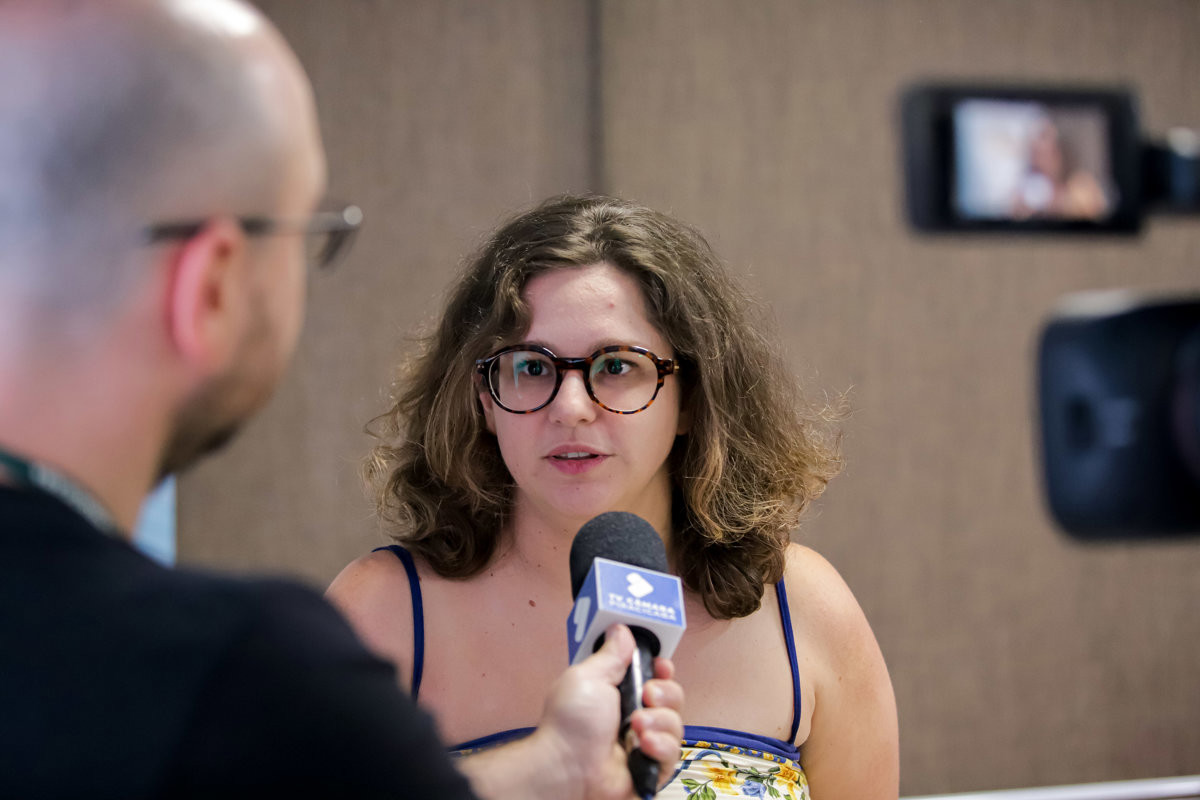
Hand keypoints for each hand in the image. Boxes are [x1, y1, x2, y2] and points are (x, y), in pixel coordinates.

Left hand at [536, 624, 683, 799]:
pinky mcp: (653, 768)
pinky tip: (642, 746)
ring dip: (658, 722)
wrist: (568, 768)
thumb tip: (622, 630)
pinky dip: (660, 747)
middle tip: (647, 696)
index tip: (661, 666)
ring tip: (636, 727)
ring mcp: (646, 742)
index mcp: (620, 693)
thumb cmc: (571, 723)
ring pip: (676, 724)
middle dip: (665, 693)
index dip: (662, 670)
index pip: (655, 676)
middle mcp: (636, 716)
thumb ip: (611, 655)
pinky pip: (674, 753)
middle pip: (673, 697)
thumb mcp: (589, 677)